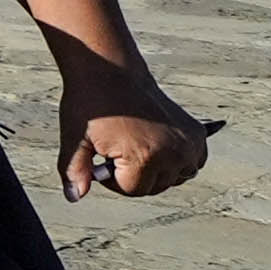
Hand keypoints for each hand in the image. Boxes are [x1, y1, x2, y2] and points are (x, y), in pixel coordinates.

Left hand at [16, 0, 209, 198]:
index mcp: (145, 157)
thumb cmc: (90, 103)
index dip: (111, 177)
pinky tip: (156, 145)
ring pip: (175, 177)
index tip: (102, 155)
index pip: (131, 190)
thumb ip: (74, 172)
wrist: (111, 71)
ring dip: (157, 170)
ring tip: (135, 144)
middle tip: (117, 147)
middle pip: (154, 186)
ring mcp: (188, 143)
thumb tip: (74, 198)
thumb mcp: (74, 139)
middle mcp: (174, 152)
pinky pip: (193, 163)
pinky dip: (178, 160)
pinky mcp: (196, 133)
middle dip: (133, 174)